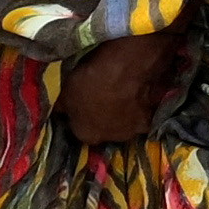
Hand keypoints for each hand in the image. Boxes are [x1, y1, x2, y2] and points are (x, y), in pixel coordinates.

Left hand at [61, 21, 186, 148]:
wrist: (127, 69)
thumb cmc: (91, 78)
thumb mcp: (66, 89)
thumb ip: (64, 104)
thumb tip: (59, 111)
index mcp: (86, 134)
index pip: (80, 130)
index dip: (80, 118)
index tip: (81, 105)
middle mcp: (109, 139)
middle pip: (104, 130)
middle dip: (103, 119)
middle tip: (103, 99)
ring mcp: (132, 131)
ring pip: (125, 125)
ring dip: (123, 115)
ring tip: (122, 95)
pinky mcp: (149, 120)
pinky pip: (143, 117)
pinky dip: (141, 109)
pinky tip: (140, 95)